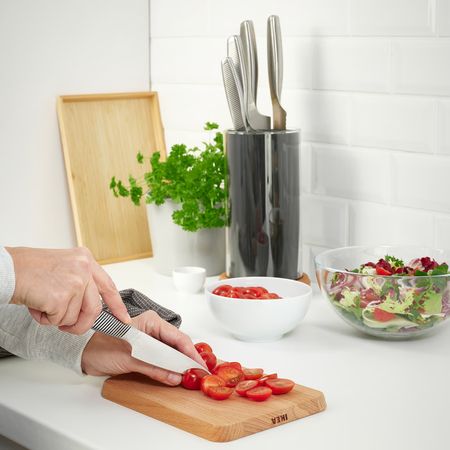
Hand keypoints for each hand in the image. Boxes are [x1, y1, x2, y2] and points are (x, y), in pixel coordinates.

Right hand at [6, 246, 130, 333]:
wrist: (6, 269)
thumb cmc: (28, 269)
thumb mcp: (64, 266)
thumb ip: (80, 282)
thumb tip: (91, 306)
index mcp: (86, 259)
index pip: (108, 286)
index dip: (117, 305)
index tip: (123, 319)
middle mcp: (84, 269)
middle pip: (94, 308)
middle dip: (82, 324)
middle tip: (68, 327)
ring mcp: (74, 282)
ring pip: (74, 317)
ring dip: (57, 319)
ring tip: (43, 304)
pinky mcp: (61, 297)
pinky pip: (58, 321)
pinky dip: (45, 319)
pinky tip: (37, 305)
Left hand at [81, 310, 206, 384]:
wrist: (82, 353)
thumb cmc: (101, 347)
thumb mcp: (129, 358)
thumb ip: (154, 367)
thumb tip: (175, 376)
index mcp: (151, 322)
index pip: (178, 337)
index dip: (191, 353)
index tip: (200, 367)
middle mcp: (153, 328)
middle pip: (177, 344)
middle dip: (188, 359)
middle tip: (198, 374)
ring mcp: (150, 339)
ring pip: (171, 351)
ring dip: (179, 364)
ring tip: (190, 376)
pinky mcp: (146, 350)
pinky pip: (163, 358)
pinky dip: (169, 367)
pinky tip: (175, 374)